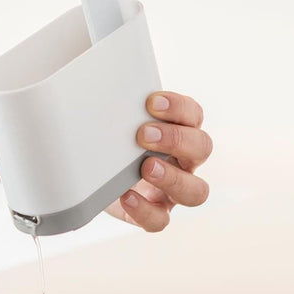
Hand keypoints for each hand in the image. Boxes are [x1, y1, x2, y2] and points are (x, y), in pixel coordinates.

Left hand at [105, 91, 212, 231]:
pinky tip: (126, 196)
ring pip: (196, 190)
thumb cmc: (110, 140)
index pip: (193, 114)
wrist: (91, 175)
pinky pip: (161, 220)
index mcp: (177, 129)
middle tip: (144, 134)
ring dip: (173, 177)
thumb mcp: (113, 119)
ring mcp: (172, 189)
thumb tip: (93, 73)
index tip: (150, 101)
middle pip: (202, 147)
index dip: (178, 107)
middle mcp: (182, 159)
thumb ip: (116, 105)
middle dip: (176, 139)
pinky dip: (146, 211)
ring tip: (145, 167)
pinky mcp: (154, 213)